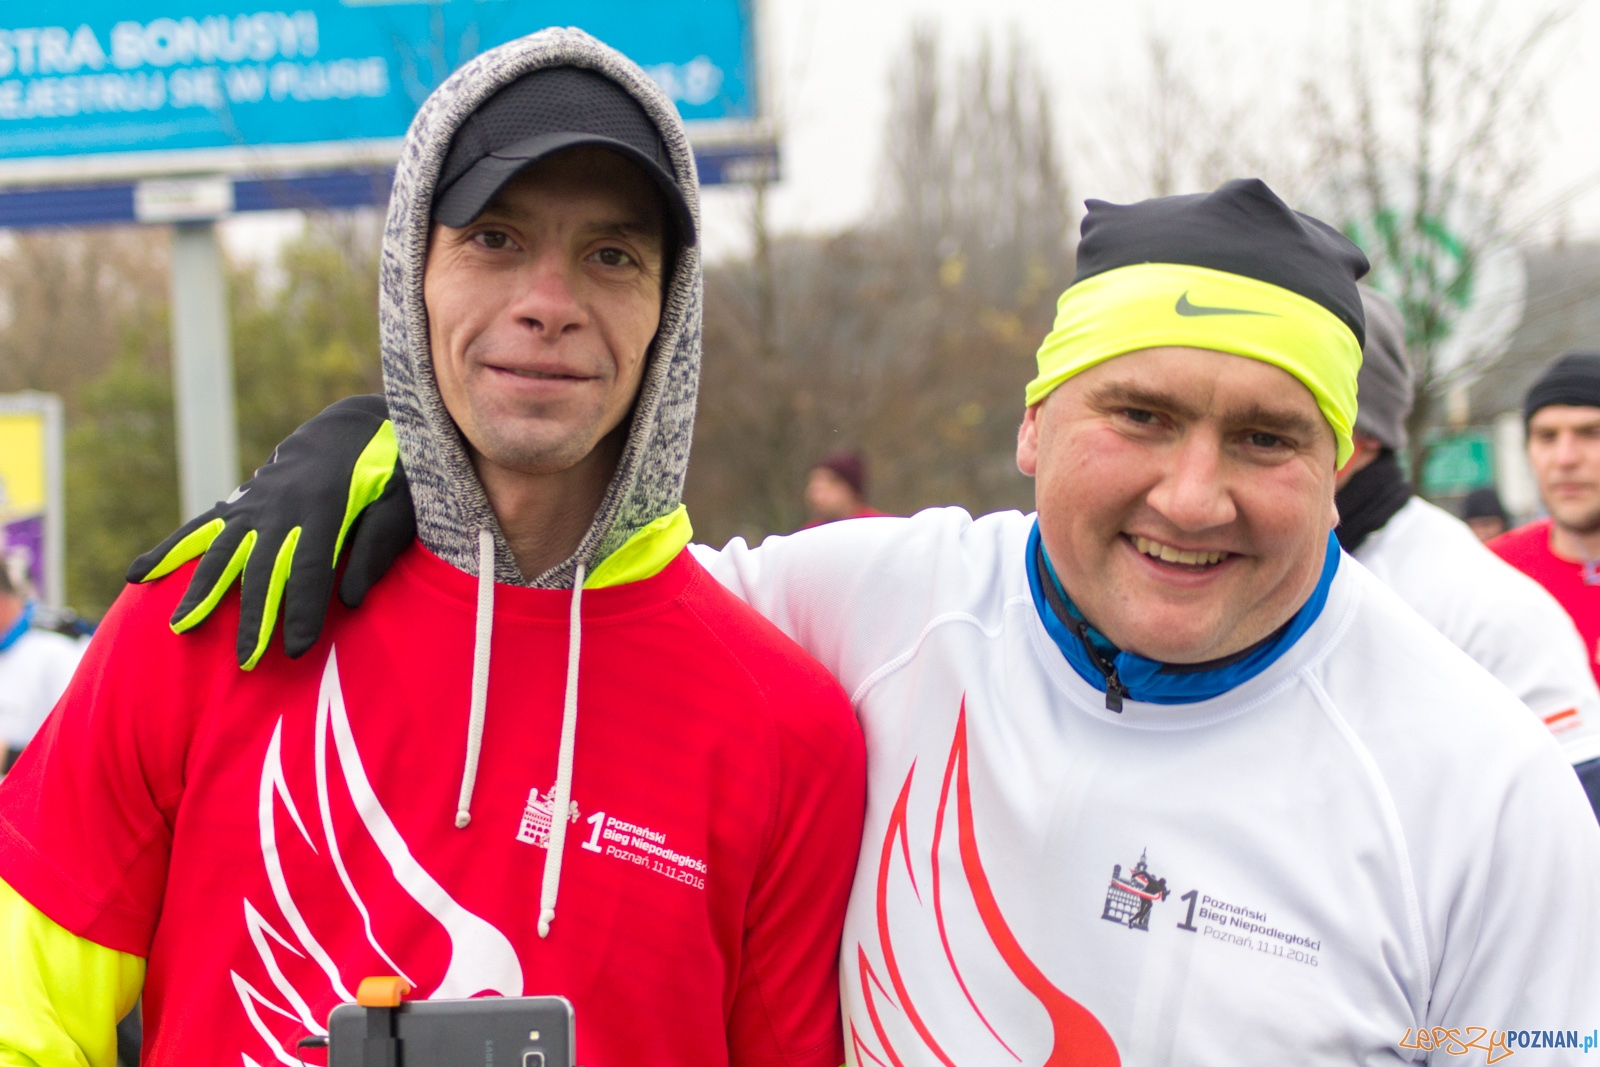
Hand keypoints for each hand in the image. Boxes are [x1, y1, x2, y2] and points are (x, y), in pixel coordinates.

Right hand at [126, 394, 414, 668]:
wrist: (352, 426)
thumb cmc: (387, 471)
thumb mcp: (400, 501)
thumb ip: (377, 546)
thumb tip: (348, 600)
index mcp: (327, 506)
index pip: (310, 567)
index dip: (302, 609)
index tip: (296, 649)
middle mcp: (283, 505)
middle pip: (263, 567)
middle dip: (254, 616)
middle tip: (245, 661)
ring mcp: (256, 502)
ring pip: (223, 550)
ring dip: (202, 590)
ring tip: (181, 627)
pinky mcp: (241, 503)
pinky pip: (201, 529)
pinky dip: (169, 551)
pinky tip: (138, 574)